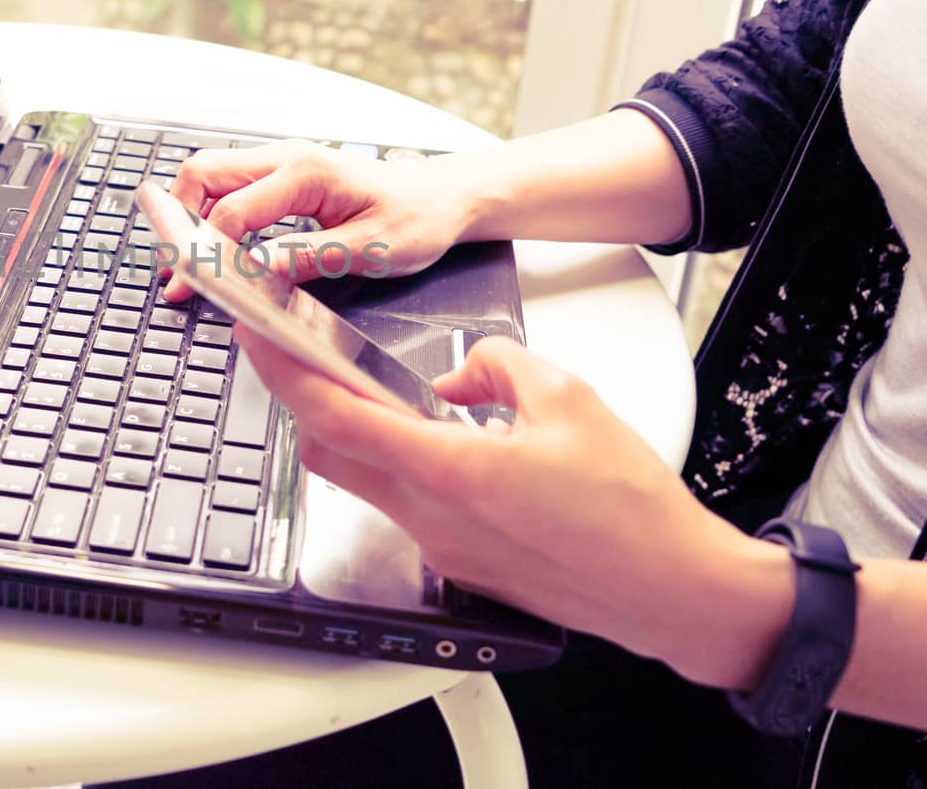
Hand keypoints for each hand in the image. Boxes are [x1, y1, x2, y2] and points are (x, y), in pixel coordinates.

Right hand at [164, 140, 477, 299]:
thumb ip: (310, 258)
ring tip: (187, 264)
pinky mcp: (284, 178)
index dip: (208, 251)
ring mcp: (283, 163)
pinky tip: (215, 250)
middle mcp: (288, 158)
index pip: (233, 210)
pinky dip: (212, 216)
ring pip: (211, 177)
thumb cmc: (418, 217)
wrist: (444, 197)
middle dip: (179, 221)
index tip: (196, 285)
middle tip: (176, 271)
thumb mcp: (371, 248)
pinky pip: (232, 188)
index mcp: (307, 173)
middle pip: (203, 174)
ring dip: (191, 217)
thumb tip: (257, 271)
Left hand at [236, 326, 791, 687]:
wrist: (667, 588)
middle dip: (302, 402)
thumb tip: (458, 372)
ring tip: (368, 390)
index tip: (258, 338)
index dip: (285, 375)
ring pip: (366, 480)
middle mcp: (430, 517)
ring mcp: (441, 547)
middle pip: (329, 455)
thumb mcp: (566, 397)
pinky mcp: (459, 563)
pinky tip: (435, 440)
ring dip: (354, 435)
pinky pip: (406, 505)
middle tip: (295, 357)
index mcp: (448, 472)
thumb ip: (496, 365)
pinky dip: (400, 465)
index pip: (335, 419)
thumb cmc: (628, 507)